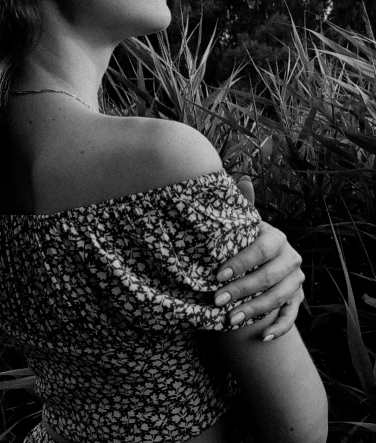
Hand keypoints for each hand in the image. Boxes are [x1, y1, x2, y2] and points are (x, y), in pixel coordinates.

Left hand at [214, 175, 304, 339]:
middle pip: (268, 277)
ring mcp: (296, 281)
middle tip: (216, 301)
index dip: (240, 263)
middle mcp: (291, 259)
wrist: (257, 264)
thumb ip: (242, 205)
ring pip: (278, 298)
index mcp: (276, 238)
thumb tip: (241, 177)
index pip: (260, 250)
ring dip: (254, 311)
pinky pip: (291, 317)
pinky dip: (279, 328)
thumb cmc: (243, 242)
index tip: (216, 275)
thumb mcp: (242, 225)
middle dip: (241, 291)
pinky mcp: (297, 300)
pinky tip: (263, 337)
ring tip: (229, 321)